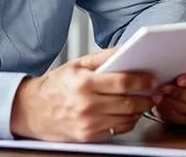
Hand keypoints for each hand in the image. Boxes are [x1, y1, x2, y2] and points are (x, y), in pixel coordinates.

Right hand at [9, 47, 160, 141]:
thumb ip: (104, 57)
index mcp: (84, 83)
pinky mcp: (88, 137)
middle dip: (146, 98)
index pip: (122, 82)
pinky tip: (126, 113)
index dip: (142, 81)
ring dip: (139, 111)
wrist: (31, 110)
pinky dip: (126, 122)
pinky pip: (117, 130)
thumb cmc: (55, 86)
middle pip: (128, 103)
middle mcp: (86, 105)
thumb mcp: (77, 64)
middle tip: (155, 92)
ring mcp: (88, 124)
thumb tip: (127, 50)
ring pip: (126, 119)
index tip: (152, 79)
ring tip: (143, 102)